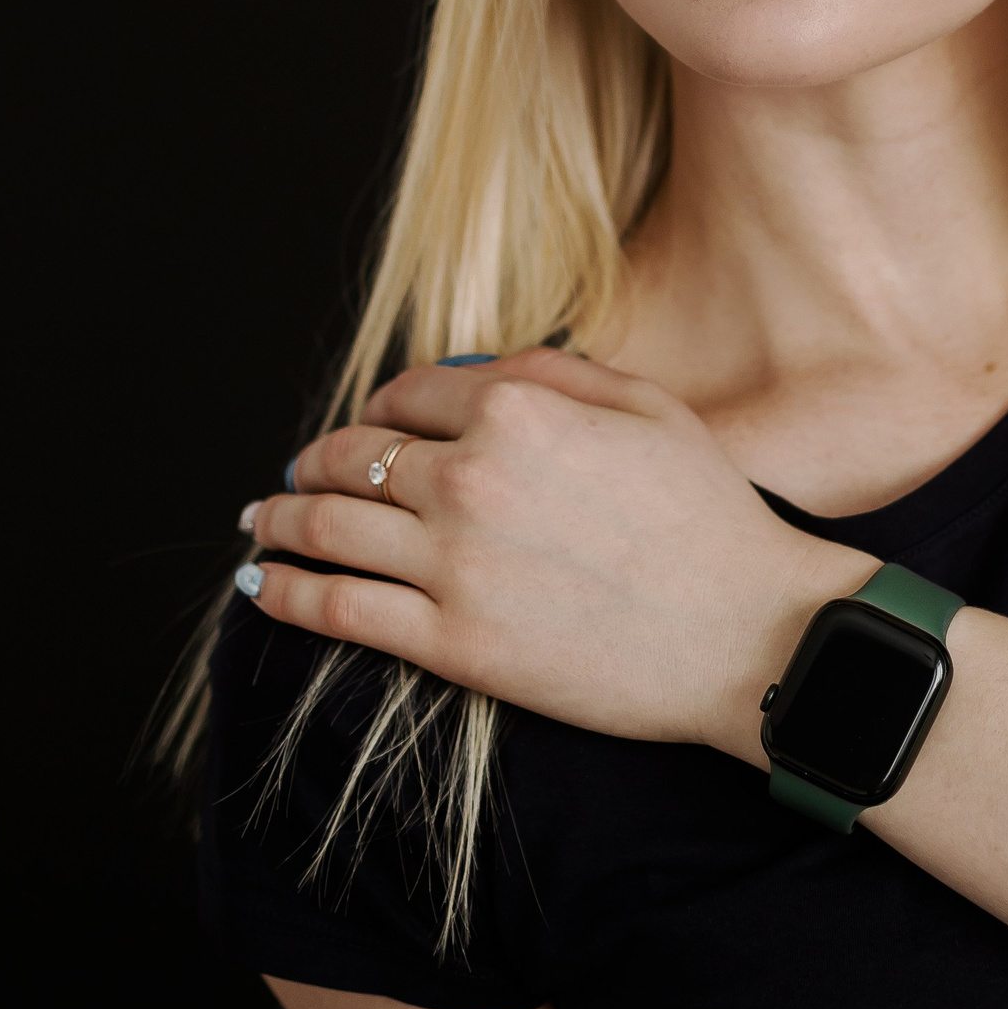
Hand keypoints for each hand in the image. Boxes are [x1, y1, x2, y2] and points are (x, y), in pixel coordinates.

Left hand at [239, 349, 870, 756]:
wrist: (747, 631)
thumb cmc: (712, 516)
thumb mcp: (648, 406)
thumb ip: (556, 371)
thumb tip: (482, 366)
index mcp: (518, 408)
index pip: (410, 392)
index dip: (385, 405)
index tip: (377, 422)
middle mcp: (470, 476)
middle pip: (356, 456)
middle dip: (319, 461)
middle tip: (298, 473)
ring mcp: (453, 563)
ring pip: (329, 527)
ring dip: (281, 518)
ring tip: (261, 519)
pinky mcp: (452, 642)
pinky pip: (340, 609)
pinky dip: (287, 591)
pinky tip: (262, 582)